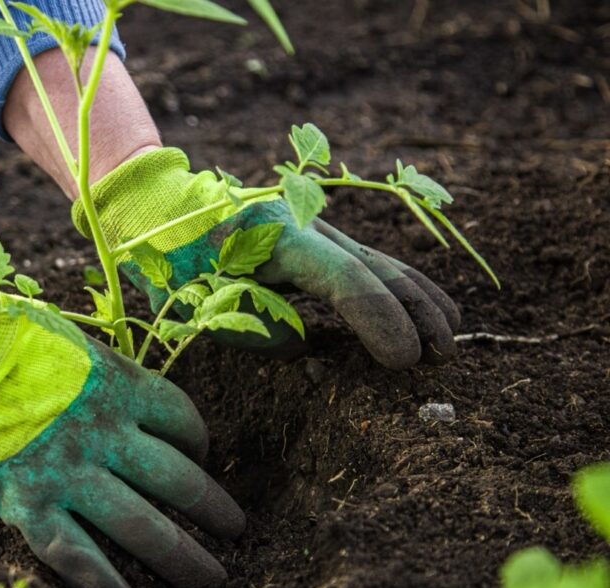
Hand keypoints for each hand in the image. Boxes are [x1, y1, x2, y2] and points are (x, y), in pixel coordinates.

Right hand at [0, 302, 243, 587]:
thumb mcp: (68, 342)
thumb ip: (103, 372)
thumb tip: (124, 395)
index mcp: (119, 385)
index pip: (183, 420)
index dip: (200, 443)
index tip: (200, 457)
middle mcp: (105, 433)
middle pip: (178, 480)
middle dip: (214, 510)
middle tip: (236, 530)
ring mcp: (69, 473)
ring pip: (142, 525)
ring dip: (184, 556)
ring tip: (211, 579)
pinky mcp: (28, 505)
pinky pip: (80, 557)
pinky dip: (110, 587)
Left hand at [74, 148, 461, 368]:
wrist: (159, 205)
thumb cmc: (169, 257)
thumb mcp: (193, 301)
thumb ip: (249, 327)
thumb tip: (301, 344)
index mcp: (275, 237)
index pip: (344, 280)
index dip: (379, 320)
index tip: (403, 361)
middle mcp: (305, 224)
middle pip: (375, 267)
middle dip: (414, 312)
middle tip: (441, 356)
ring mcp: (313, 225)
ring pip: (379, 260)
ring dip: (418, 298)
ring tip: (450, 336)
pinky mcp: (314, 236)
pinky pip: (365, 262)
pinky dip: (398, 286)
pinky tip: (424, 308)